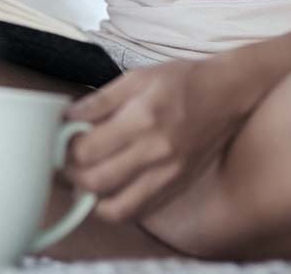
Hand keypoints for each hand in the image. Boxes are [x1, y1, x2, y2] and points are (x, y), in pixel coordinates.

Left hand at [64, 54, 259, 221]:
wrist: (229, 93)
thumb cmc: (182, 81)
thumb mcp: (136, 78)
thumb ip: (99, 101)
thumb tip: (67, 118)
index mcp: (142, 119)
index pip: (88, 151)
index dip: (65, 150)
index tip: (61, 142)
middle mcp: (157, 152)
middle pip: (97, 183)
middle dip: (72, 176)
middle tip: (66, 163)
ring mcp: (170, 174)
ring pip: (118, 209)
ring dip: (92, 200)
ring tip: (85, 181)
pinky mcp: (178, 186)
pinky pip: (140, 211)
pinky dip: (118, 207)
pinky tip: (111, 188)